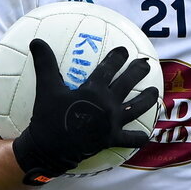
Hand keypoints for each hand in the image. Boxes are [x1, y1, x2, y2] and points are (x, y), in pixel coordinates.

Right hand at [12, 39, 158, 184]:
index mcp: (94, 90)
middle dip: (138, 71)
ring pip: (137, 107)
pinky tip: (146, 134)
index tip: (124, 50)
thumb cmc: (48, 117)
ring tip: (154, 92)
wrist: (50, 148)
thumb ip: (45, 64)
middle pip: (128, 83)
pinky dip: (140, 137)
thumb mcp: (46, 88)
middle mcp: (108, 104)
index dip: (117, 57)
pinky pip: (131, 138)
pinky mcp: (113, 139)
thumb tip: (36, 41)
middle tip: (145, 63)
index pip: (109, 68)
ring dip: (148, 99)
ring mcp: (113, 122)